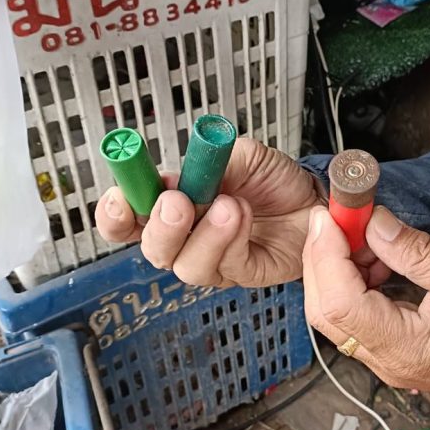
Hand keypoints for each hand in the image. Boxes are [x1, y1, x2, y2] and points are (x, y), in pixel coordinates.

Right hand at [94, 139, 387, 288]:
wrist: (313, 196)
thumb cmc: (272, 178)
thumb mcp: (239, 155)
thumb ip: (208, 162)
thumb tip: (181, 174)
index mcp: (173, 205)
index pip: (127, 220)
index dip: (115, 214)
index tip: (120, 199)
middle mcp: (187, 238)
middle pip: (153, 248)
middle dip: (160, 226)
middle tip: (176, 201)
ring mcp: (214, 259)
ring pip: (187, 264)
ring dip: (205, 233)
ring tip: (228, 205)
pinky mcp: (242, 273)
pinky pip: (227, 266)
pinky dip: (232, 239)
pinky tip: (242, 216)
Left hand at [304, 205, 429, 418]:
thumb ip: (418, 252)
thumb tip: (374, 224)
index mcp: (405, 347)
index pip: (340, 302)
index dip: (326, 254)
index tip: (330, 215)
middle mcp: (386, 360)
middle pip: (325, 309)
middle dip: (323, 257)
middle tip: (338, 215)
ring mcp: (386, 358)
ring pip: (334, 313)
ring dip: (338, 267)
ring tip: (365, 233)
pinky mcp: (392, 350)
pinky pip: (355, 315)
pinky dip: (354, 280)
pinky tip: (375, 257)